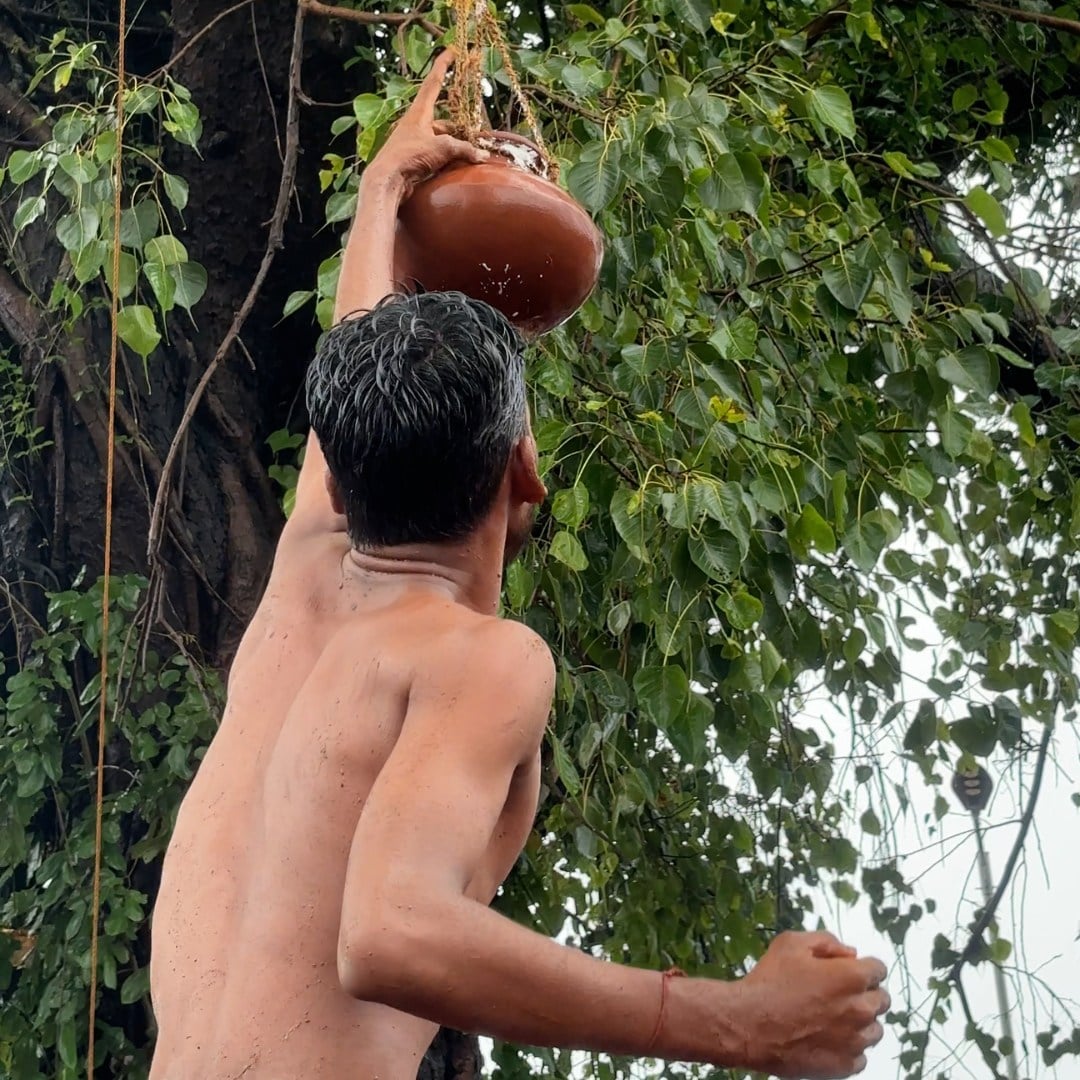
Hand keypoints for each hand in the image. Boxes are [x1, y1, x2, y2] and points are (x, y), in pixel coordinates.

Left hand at [363, 49, 489, 195]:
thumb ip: (463, 148)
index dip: (443, 65)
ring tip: (470, 154)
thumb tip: (482, 155)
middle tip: (475, 133)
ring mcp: (414, 141)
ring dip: (455, 145)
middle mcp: (416, 123)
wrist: (387, 180)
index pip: (434, 82)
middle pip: (443, 119)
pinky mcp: (413, 158)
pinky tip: (457, 166)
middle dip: (459, 126)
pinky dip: (447, 158)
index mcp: (419, 112)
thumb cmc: (410, 156)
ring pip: (440, 138)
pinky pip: (435, 153)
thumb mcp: (442, 148)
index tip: (452, 50)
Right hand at [738, 931, 889, 1078]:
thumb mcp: (791, 943)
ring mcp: (855, 1041)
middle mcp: (861, 1009)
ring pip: (874, 1030)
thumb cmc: (769, 980)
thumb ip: (826, 941)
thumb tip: (850, 953)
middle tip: (838, 994)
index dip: (863, 967)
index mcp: (852, 977)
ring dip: (860, 1022)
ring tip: (831, 1018)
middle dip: (865, 993)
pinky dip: (849, 1047)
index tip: (848, 971)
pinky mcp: (845, 1065)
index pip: (879, 969)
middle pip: (882, 1000)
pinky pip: (860, 1056)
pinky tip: (827, 1038)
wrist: (749, 1024)